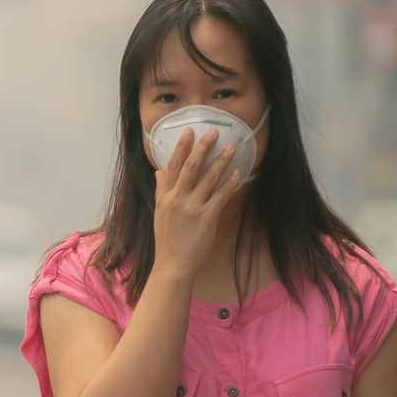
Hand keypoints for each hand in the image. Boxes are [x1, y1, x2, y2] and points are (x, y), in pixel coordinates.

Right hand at [152, 128, 243, 281]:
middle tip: (214, 132)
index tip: (189, 131)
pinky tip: (237, 174)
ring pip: (208, 179)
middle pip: (191, 167)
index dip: (181, 148)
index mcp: (165, 196)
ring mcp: (192, 208)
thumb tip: (159, 171)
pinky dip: (229, 184)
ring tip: (231, 148)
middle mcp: (177, 199)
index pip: (173, 166)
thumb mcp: (159, 212)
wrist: (173, 264)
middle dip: (203, 148)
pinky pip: (220, 196)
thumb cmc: (167, 239)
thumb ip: (161, 190)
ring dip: (221, 161)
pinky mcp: (206, 217)